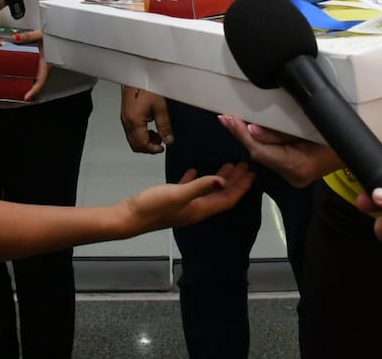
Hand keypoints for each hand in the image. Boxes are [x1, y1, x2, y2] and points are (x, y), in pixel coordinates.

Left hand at [10, 28, 50, 101]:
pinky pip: (37, 69)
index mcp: (47, 62)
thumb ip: (28, 37)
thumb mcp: (41, 35)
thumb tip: (16, 38)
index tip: (27, 98)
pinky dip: (31, 74)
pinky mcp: (43, 58)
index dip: (35, 91)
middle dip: (32, 90)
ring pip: (38, 76)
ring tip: (22, 87)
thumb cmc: (56, 33)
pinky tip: (25, 71)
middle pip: (39, 81)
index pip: (41, 81)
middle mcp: (46, 64)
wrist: (63, 30)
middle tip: (23, 96)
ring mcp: (45, 62)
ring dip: (31, 82)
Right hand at [119, 163, 254, 231]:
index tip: (252, 173)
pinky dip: (197, 180)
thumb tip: (224, 181)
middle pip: (221, 196)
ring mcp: (184, 206)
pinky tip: (196, 170)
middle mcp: (196, 210)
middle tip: (244, 165)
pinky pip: (190, 189)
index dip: (241, 187)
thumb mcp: (179, 194)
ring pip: (208, 192)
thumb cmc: (154, 206)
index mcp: (200, 210)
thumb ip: (201, 186)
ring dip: (219, 179)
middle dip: (234, 181)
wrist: (129, 216)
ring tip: (228, 164)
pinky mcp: (172, 200)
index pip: (227, 199)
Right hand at [120, 87, 171, 153]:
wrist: (138, 74)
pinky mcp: (125, 114)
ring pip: (132, 138)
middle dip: (148, 147)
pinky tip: (149, 127)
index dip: (153, 149)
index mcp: (134, 121)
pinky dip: (140, 134)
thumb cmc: (147, 86)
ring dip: (144, 141)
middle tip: (160, 143)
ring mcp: (124, 118)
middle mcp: (126, 121)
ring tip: (157, 134)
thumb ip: (164, 126)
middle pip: (135, 144)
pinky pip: (131, 131)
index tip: (162, 148)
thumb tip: (169, 140)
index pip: (142, 144)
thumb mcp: (160, 107)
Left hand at [217, 115, 340, 185]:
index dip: (243, 135)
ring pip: (265, 156)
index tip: (229, 120)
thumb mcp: (308, 127)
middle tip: (225, 118)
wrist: (358, 150)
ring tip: (232, 121)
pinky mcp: (295, 172)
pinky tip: (250, 130)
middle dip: (242, 135)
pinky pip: (273, 156)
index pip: (262, 151)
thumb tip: (252, 129)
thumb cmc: (339, 135)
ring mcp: (294, 177)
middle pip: (260, 154)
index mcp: (298, 166)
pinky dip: (261, 142)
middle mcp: (294, 176)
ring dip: (249, 138)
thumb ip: (279, 132)